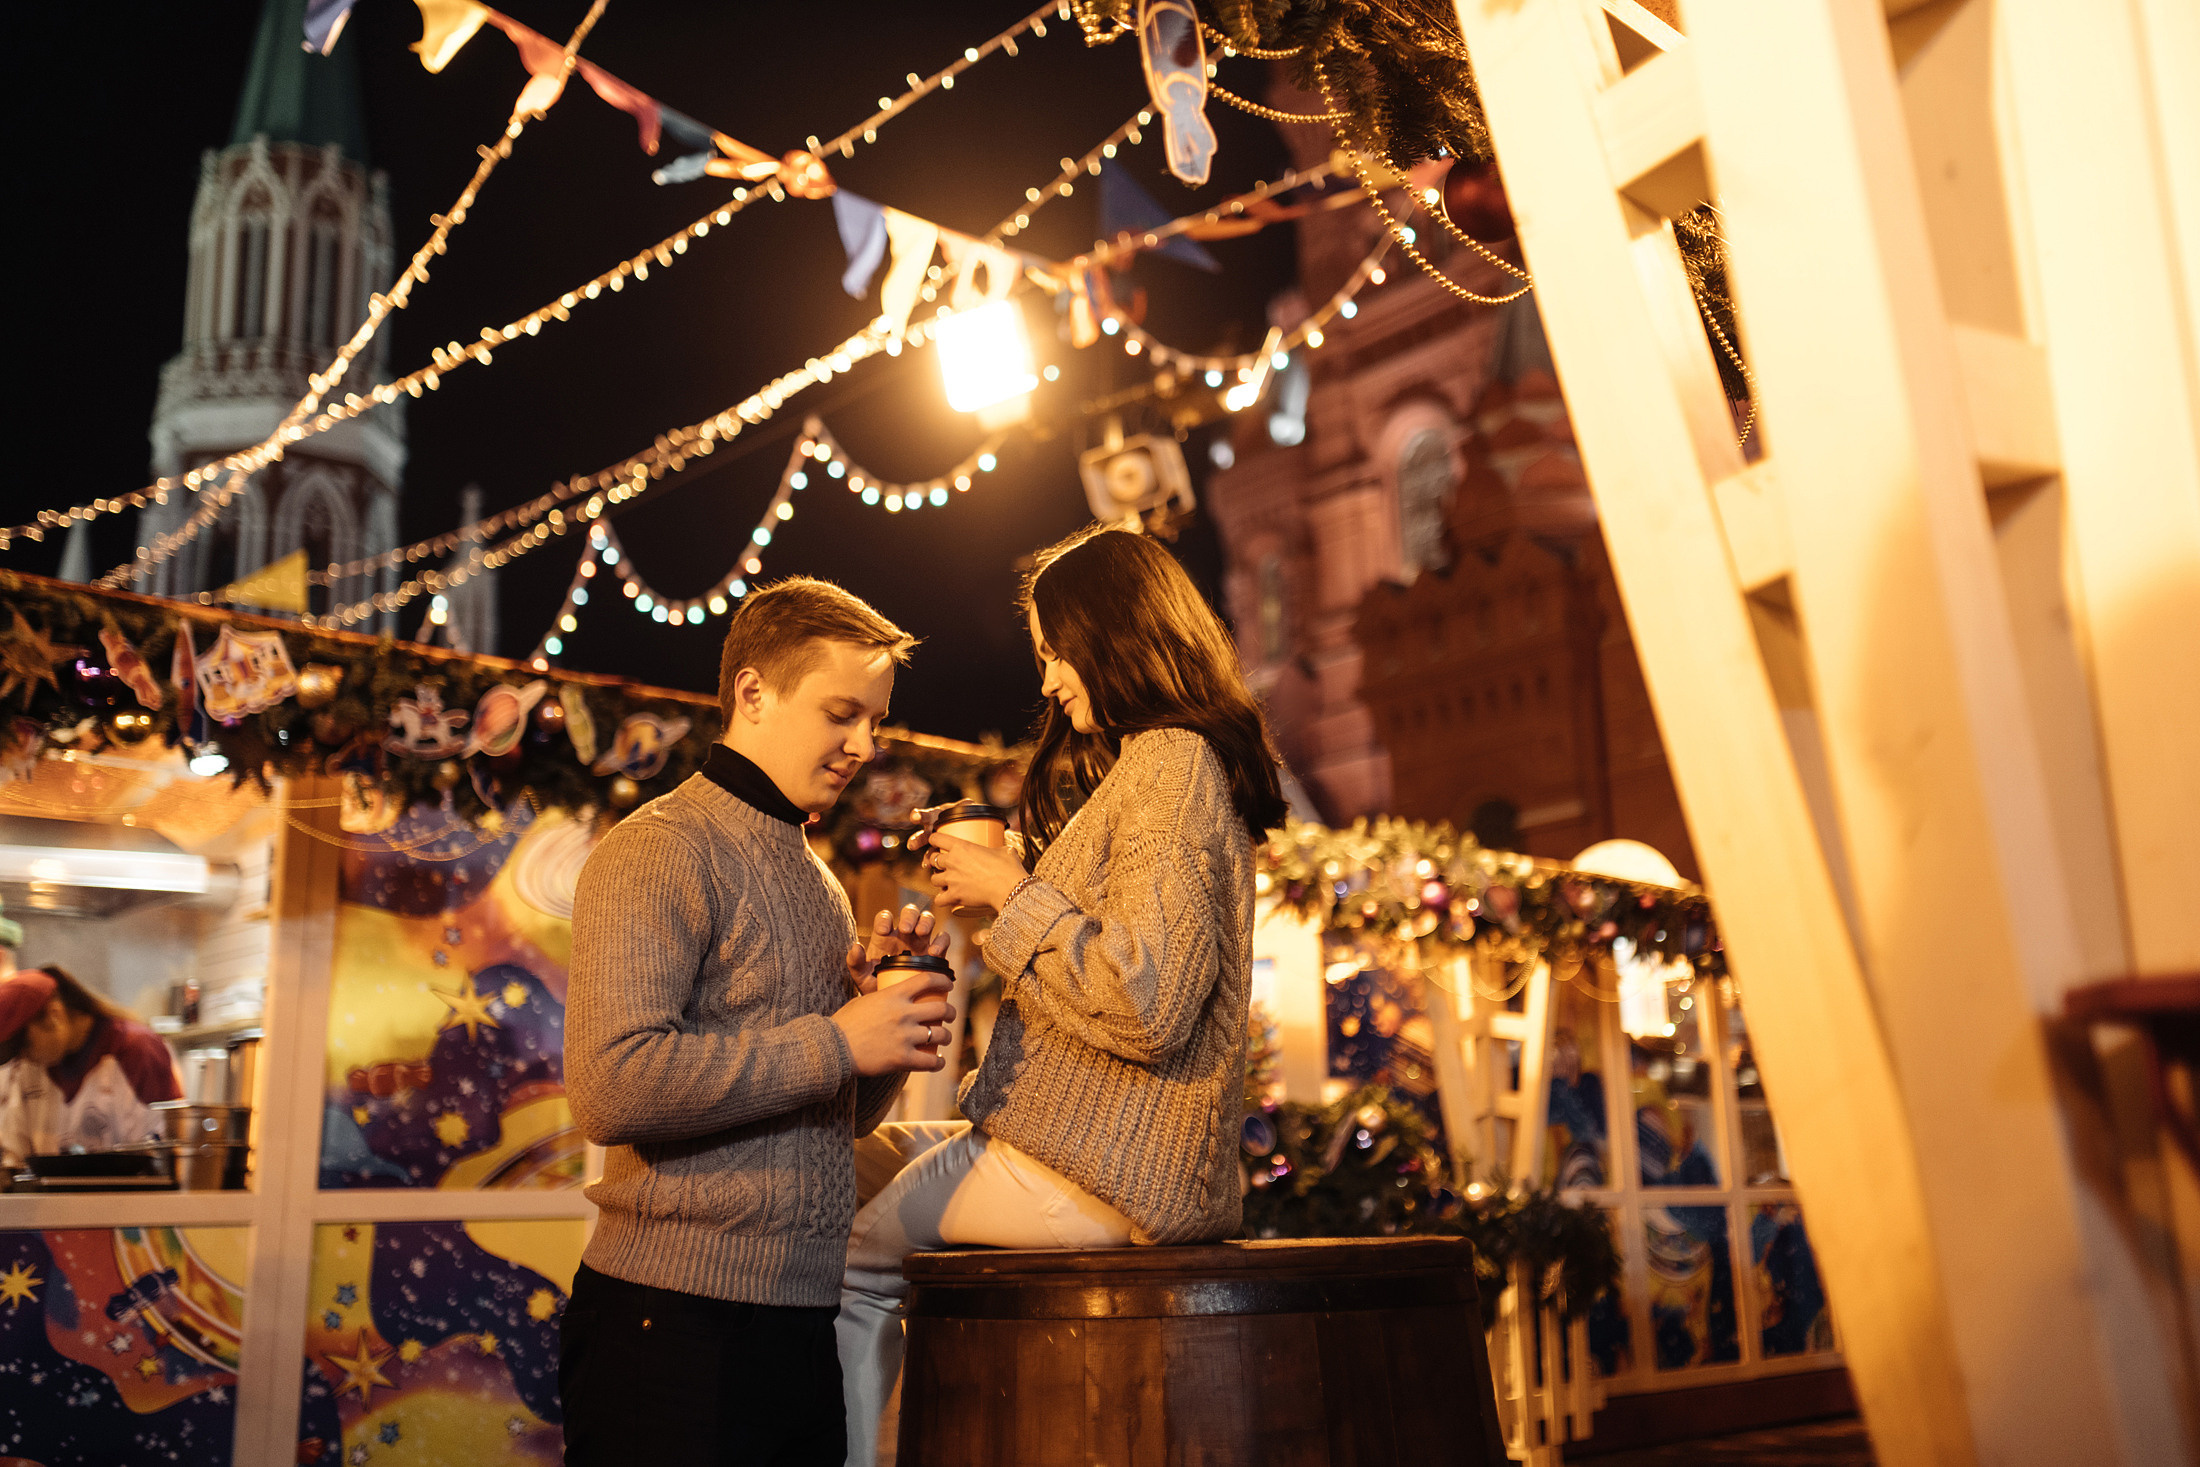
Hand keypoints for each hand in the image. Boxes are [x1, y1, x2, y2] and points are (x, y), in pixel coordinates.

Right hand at [833, 968, 956, 1075]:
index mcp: (893, 995)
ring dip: (947, 1036)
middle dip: (951, 1012)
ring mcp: (905, 1037)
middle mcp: (903, 1014)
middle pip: (941, 1009)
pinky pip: (931, 1061)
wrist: (833, 1048)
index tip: (949, 984)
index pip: (928, 980)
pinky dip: (938, 1061)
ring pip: (941, 1034)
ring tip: (945, 1037)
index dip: (944, 980)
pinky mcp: (902, 1059)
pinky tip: (938, 1061)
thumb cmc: (845, 1023)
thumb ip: (884, 997)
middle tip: (950, 1015)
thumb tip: (896, 995)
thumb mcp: (865, 1000)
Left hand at [844, 903, 948, 994]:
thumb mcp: (862, 977)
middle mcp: (905, 935)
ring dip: (926, 922)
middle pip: (910, 912)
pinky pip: (943, 939)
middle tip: (905, 928)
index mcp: (885, 936)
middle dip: (909, 916)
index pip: (885, 917)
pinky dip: (941, 942)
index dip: (885, 919)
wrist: (896, 1006)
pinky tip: (934, 953)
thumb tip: (856, 946)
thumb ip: (855, 962)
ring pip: (928, 919)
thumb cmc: (876, 988)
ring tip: (921, 933)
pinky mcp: (937, 953)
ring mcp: (922, 942)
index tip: (883, 930)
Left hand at [920, 831, 1026, 912]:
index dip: (934, 840)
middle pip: (933, 859)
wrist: (1010, 887)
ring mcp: (951, 879)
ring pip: (933, 879)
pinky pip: (939, 899)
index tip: (935, 843)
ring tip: (947, 883)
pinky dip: (942, 899)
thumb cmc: (1008, 868)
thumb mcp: (1004, 851)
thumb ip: (997, 849)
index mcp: (961, 846)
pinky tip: (947, 899)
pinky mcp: (954, 895)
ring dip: (939, 881)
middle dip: (937, 863)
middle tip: (945, 866)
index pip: (936, 838)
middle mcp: (952, 861)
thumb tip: (1003, 852)